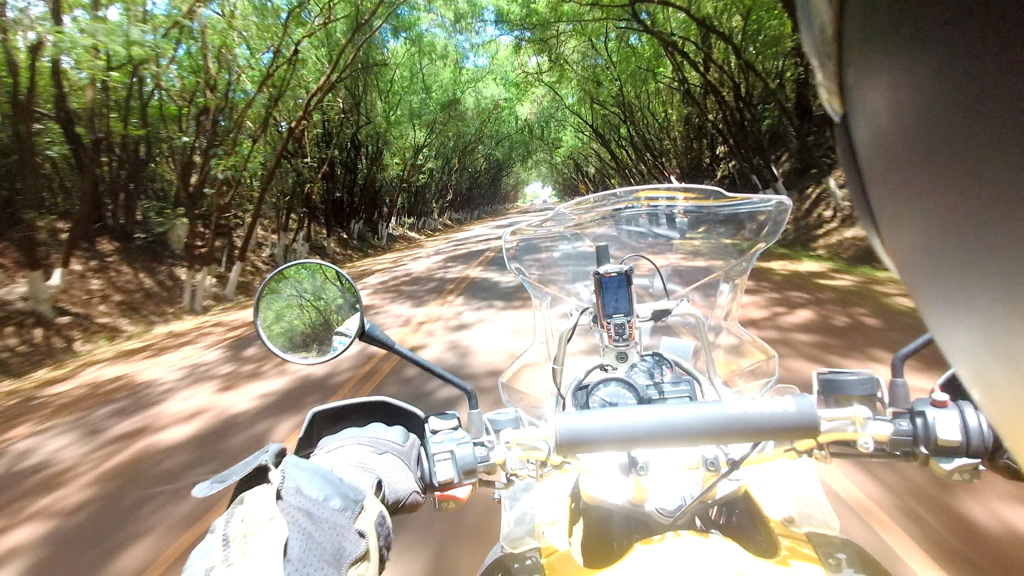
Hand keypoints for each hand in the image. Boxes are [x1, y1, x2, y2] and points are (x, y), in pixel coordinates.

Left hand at [310, 422, 426, 513]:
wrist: (354, 489)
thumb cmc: (387, 489)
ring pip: (360, 441)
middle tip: (378, 474)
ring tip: (358, 476)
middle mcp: (379, 428)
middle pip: (383, 439)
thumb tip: (416, 493)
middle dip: (380, 454)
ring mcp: (355, 432)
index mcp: (402, 437)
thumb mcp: (413, 495)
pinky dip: (340, 457)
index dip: (403, 459)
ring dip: (360, 454)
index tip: (399, 472)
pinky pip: (339, 446)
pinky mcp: (333, 439)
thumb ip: (417, 487)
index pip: (407, 443)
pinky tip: (342, 473)